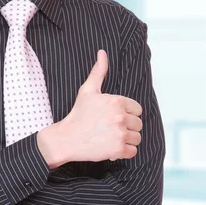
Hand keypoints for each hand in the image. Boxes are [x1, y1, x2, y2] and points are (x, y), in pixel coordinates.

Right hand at [37, 50, 142, 167]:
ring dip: (127, 140)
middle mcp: (120, 117)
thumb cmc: (78, 114)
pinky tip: (111, 147)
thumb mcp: (88, 90)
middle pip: (138, 124)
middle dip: (127, 127)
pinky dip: (124, 152)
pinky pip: (133, 151)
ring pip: (137, 138)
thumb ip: (99, 71)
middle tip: (110, 128)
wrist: (66, 138)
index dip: (127, 114)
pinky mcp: (118, 150)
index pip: (137, 109)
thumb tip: (102, 52)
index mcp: (116, 101)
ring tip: (111, 138)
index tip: (113, 117)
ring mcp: (119, 134)